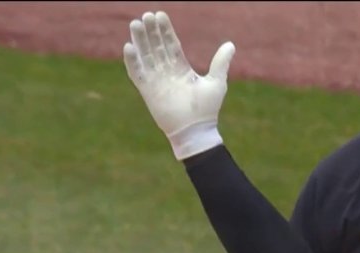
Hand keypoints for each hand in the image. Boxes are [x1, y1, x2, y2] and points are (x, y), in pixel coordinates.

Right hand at [122, 10, 234, 159]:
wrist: (196, 130)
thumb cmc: (208, 109)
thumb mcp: (216, 82)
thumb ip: (220, 62)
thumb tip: (230, 44)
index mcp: (182, 69)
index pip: (171, 45)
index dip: (165, 30)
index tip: (160, 15)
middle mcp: (167, 72)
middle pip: (156, 47)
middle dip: (151, 31)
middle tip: (146, 15)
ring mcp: (156, 80)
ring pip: (145, 56)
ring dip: (140, 40)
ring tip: (136, 24)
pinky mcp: (147, 91)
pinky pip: (137, 73)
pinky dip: (132, 61)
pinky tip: (129, 46)